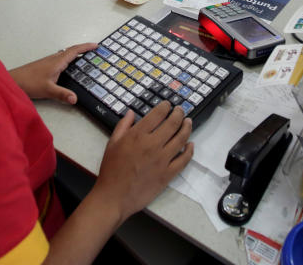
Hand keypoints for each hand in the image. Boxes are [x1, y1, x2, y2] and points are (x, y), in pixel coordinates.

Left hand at [8, 43, 95, 103]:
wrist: (13, 80)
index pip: (74, 51)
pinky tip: (68, 67)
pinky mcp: (44, 66)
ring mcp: (48, 62)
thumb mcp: (48, 90)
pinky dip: (68, 59)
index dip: (86, 47)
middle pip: (71, 51)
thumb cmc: (29, 83)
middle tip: (93, 51)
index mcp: (57, 62)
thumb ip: (62, 94)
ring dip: (75, 54)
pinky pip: (60, 59)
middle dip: (83, 49)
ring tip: (84, 58)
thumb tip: (75, 99)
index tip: (96, 45)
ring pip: (65, 55)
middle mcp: (54, 59)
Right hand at [93, 102, 193, 222]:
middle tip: (181, 111)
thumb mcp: (112, 144)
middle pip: (173, 123)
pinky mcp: (168, 174)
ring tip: (188, 122)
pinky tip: (190, 145)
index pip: (158, 114)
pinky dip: (190, 150)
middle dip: (179, 114)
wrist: (114, 196)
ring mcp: (162, 160)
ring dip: (187, 128)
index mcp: (138, 135)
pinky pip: (184, 160)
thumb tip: (131, 113)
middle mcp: (152, 145)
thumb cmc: (111, 170)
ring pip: (181, 139)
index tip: (168, 105)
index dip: (165, 107)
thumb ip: (123, 126)